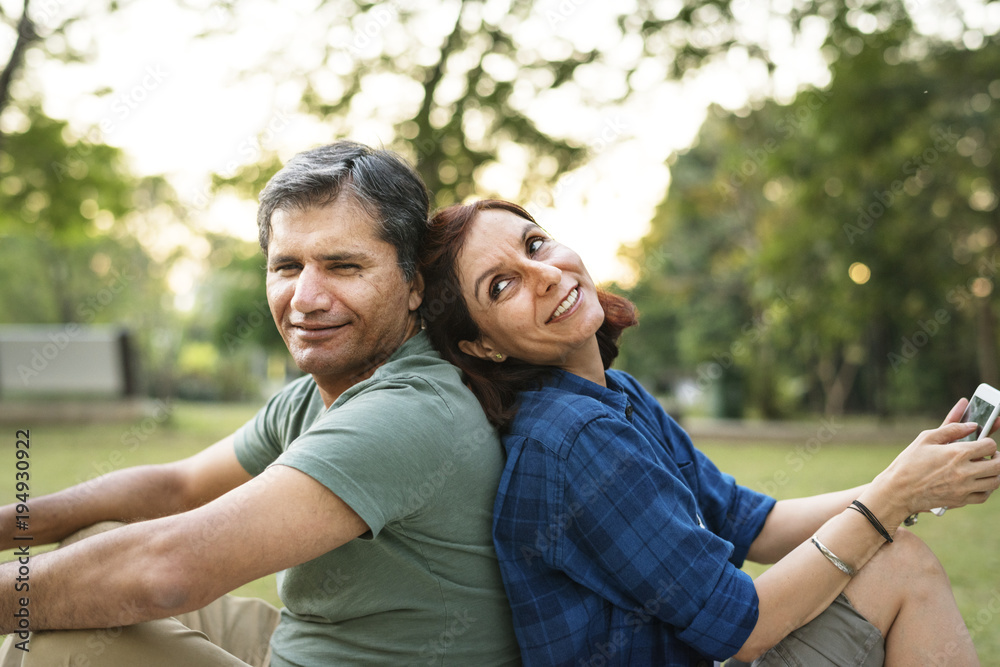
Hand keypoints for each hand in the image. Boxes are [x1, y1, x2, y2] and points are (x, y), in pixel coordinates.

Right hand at [870, 416, 999, 520]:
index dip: (988, 441)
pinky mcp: (961, 501)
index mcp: (957, 453)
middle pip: (998, 464)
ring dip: (995, 472)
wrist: (898, 491)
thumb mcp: (926, 438)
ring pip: (995, 481)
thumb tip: (971, 425)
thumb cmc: (909, 463)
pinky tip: (979, 481)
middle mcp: (965, 472)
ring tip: (987, 467)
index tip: (982, 442)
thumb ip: (951, 428)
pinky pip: (984, 495)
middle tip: (991, 454)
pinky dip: (987, 488)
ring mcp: (964, 488)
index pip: (989, 445)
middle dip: (997, 457)